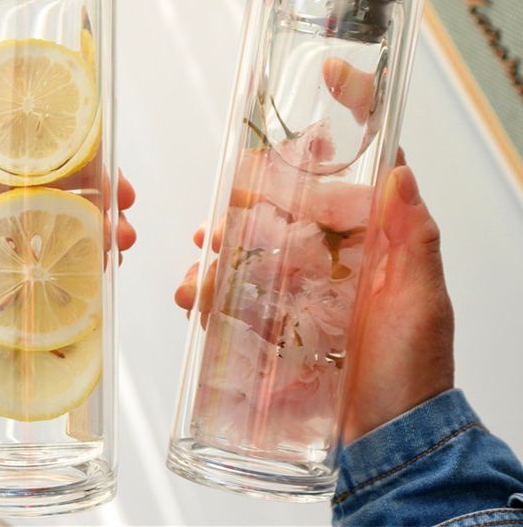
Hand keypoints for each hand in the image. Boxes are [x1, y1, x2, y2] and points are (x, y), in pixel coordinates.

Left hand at [0, 41, 135, 341]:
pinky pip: (57, 247)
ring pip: (64, 207)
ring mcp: (1, 221)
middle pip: (56, 168)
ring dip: (99, 215)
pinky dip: (86, 250)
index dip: (64, 122)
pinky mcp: (9, 257)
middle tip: (120, 193)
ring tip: (119, 234)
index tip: (97, 127)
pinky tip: (103, 259)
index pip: (20, 125)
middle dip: (97, 177)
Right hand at [175, 160, 454, 443]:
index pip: (314, 206)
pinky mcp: (279, 338)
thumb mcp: (422, 303)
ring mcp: (299, 306)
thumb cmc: (414, 371)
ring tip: (191, 286)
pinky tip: (196, 310)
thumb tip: (402, 173)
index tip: (244, 183)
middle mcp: (326, 274)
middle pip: (270, 235)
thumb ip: (417, 240)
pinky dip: (212, 306)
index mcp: (359, 255)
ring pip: (246, 272)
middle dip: (230, 231)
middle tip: (207, 238)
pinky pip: (240, 312)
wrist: (391, 441)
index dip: (278, 190)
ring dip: (212, 271)